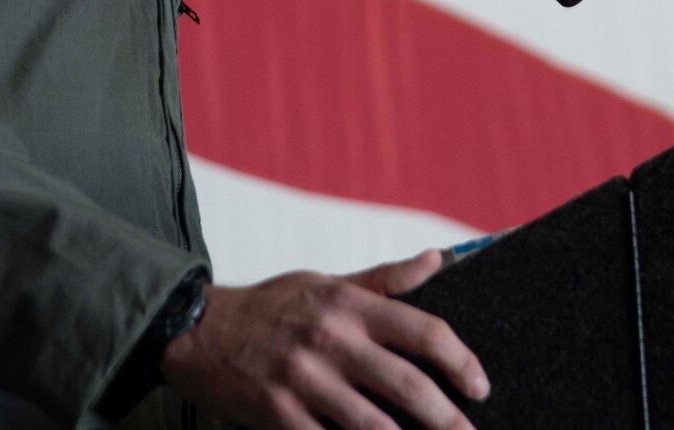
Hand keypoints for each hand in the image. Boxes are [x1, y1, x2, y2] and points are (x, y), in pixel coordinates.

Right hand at [159, 250, 488, 429]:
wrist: (193, 329)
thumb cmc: (268, 306)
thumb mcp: (326, 281)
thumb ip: (384, 279)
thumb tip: (437, 260)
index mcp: (349, 304)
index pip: (423, 330)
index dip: (461, 361)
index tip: (479, 386)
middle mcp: (332, 339)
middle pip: (408, 385)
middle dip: (448, 418)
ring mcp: (304, 380)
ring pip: (373, 425)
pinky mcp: (278, 414)